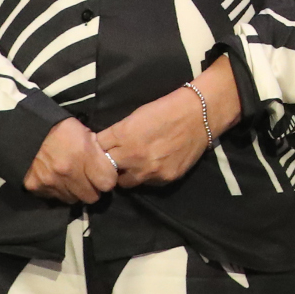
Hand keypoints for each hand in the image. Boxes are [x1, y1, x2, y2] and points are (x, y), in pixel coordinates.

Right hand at [23, 118, 119, 203]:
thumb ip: (98, 152)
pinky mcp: (36, 188)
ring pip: (73, 200)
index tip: (105, 175)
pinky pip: (55, 198)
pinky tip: (57, 179)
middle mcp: (68, 172)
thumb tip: (109, 166)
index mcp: (84, 155)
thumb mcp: (86, 133)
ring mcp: (51, 182)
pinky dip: (59, 191)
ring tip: (72, 178)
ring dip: (76, 191)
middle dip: (93, 189)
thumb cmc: (62, 130)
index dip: (108, 179)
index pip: (107, 183)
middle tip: (89, 179)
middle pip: (91, 197)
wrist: (27, 131)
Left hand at [95, 59, 242, 188]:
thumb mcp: (135, 116)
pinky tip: (154, 164)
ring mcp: (149, 170)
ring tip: (134, 164)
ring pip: (124, 183)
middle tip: (115, 161)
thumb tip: (100, 146)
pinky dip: (146, 176)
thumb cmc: (166, 110)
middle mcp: (133, 156)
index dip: (96, 151)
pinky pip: (146, 183)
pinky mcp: (164, 179)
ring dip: (125, 175)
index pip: (95, 151)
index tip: (99, 151)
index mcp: (123, 136)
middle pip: (105, 172)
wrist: (199, 115)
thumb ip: (116, 134)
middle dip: (107, 167)